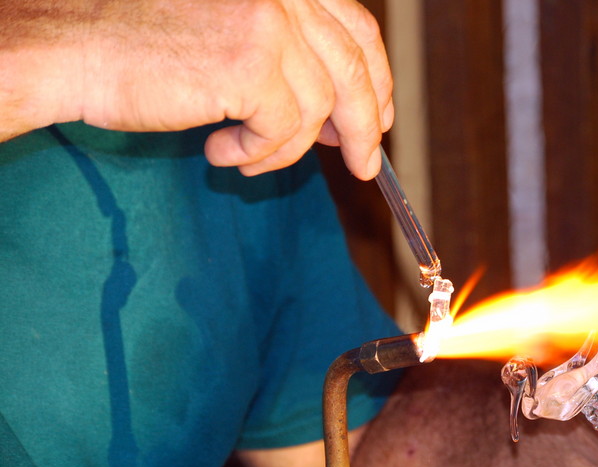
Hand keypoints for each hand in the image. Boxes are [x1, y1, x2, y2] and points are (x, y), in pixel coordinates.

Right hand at [1, 0, 392, 177]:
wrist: (70, 44)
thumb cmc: (138, 40)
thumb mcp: (229, 30)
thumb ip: (287, 55)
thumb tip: (340, 115)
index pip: (355, 28)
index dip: (377, 78)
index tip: (378, 118)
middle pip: (354, 67)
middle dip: (363, 125)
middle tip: (361, 164)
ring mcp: (268, 21)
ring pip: (320, 107)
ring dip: (287, 146)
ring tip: (247, 157)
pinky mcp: (250, 64)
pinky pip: (284, 130)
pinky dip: (259, 153)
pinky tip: (221, 150)